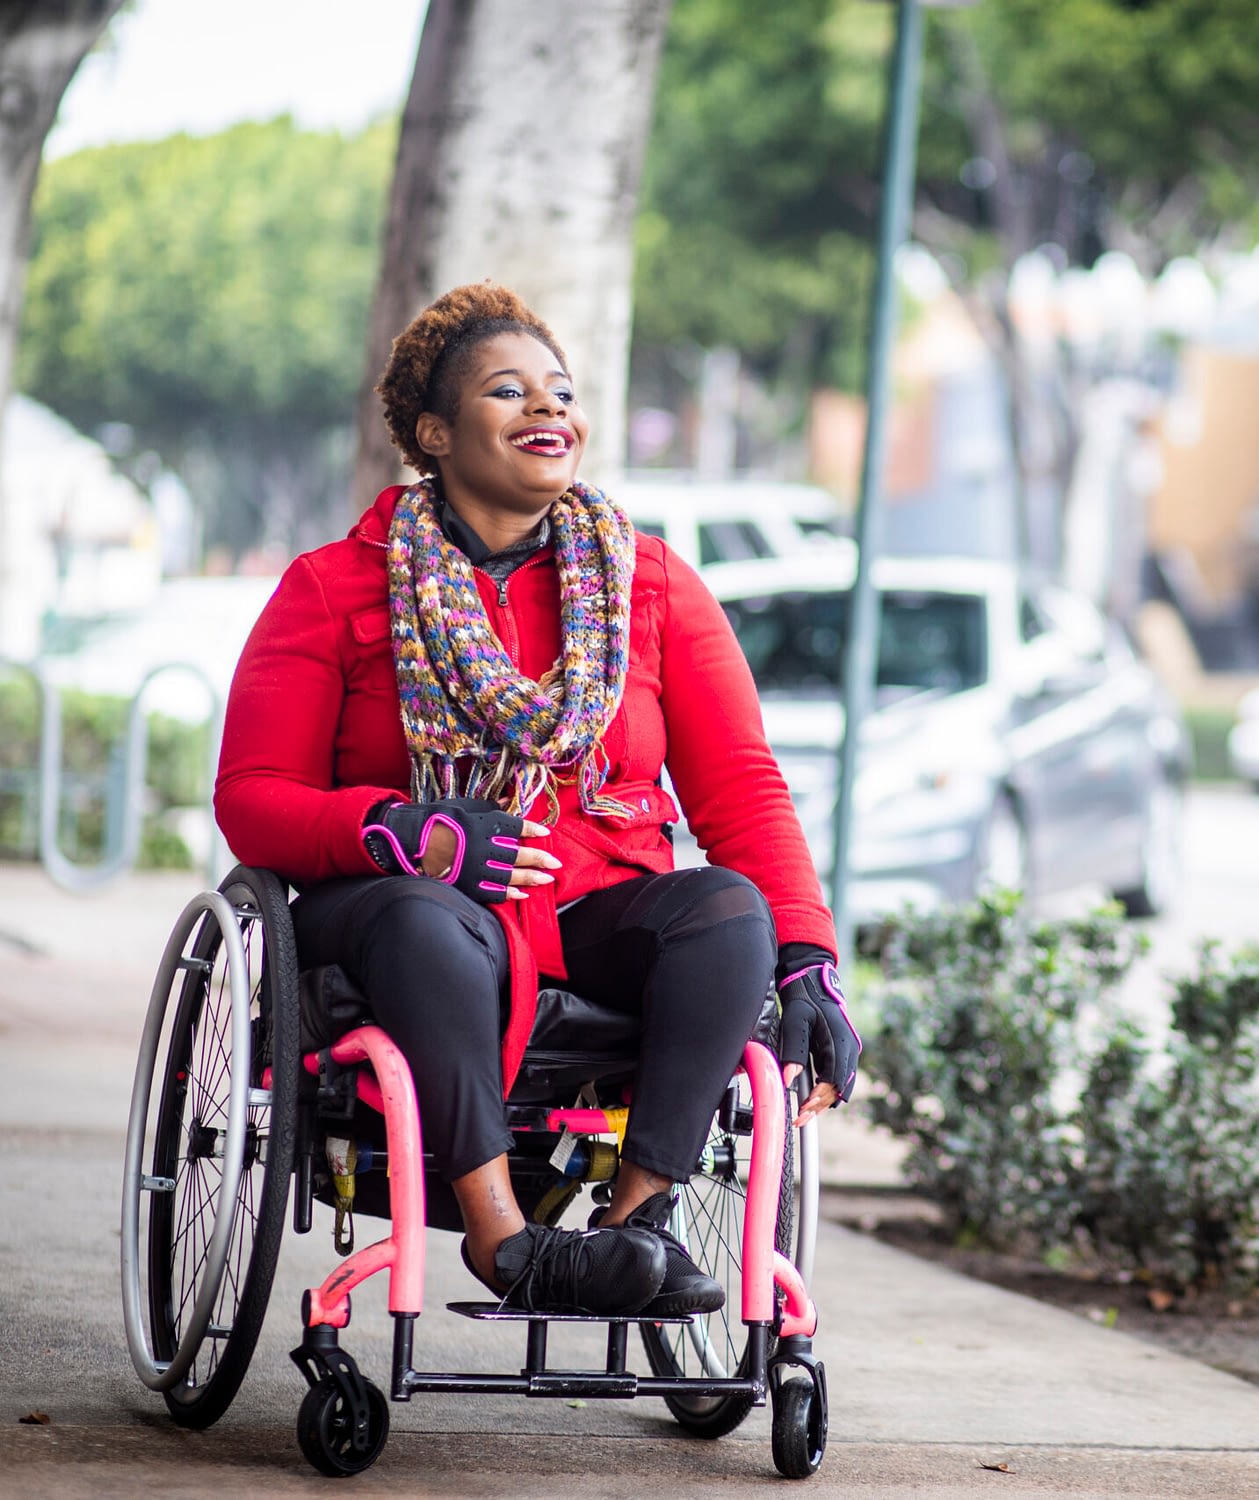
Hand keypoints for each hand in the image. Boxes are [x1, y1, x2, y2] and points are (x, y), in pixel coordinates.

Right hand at [361, 798, 559, 904]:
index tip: (546, 833)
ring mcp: (475, 869)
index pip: (515, 827)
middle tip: (556, 862)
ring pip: (510, 875)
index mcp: (482, 824)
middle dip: (539, 858)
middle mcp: (482, 847)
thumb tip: (507, 801)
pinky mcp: (467, 885)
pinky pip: (493, 892)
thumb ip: (487, 807)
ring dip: (530, 878)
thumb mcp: (463, 807)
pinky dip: (509, 893)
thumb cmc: (436, 820)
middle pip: (518, 854)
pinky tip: (522, 893)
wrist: (409, 842)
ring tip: (547, 880)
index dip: (532, 830)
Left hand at [777, 961, 860, 1122]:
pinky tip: (810, 1099)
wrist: (813, 984)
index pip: (835, 1079)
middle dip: (821, 1105)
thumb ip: (793, 1051)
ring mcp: (850, 1051)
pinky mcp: (845, 1053)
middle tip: (800, 1118)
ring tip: (804, 1114)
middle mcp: (850, 1048)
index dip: (819, 1097)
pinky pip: (839, 1077)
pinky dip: (826, 1090)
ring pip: (842, 1085)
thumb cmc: (804, 1000)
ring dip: (824, 1101)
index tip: (803, 1108)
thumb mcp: (794, 1022)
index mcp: (840, 1041)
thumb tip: (787, 1079)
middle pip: (840, 1087)